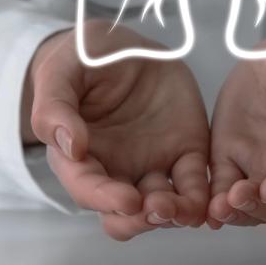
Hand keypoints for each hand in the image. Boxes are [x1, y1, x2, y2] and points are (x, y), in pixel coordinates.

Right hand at [27, 22, 209, 240]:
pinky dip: (202, 200)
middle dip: (140, 220)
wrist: (126, 44)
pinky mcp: (184, 154)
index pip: (87, 189)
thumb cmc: (84, 59)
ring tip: (185, 209)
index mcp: (79, 157)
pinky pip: (195, 186)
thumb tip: (72, 148)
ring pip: (161, 209)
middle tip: (157, 208)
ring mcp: (151, 165)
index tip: (128, 200)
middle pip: (123, 216)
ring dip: (173, 215)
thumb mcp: (62, 72)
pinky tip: (210, 203)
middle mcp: (114, 170)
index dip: (105, 199)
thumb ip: (55, 108)